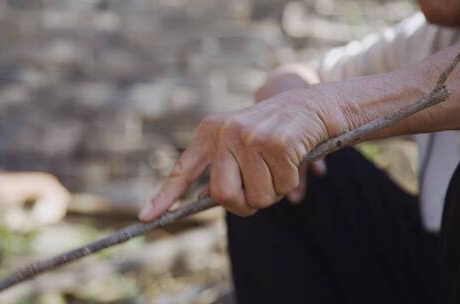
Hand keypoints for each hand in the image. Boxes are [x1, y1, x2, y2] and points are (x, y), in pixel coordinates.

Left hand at [139, 86, 345, 220]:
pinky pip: (281, 187)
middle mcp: (226, 132)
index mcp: (211, 131)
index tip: (146, 217)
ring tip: (278, 165)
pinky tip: (293, 158)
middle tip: (258, 192)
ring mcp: (252, 137)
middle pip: (223, 195)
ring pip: (257, 197)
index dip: (164, 197)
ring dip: (272, 192)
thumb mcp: (240, 141)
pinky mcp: (278, 143)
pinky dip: (290, 182)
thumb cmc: (274, 131)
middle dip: (243, 204)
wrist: (314, 105)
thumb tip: (203, 198)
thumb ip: (222, 167)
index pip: (182, 169)